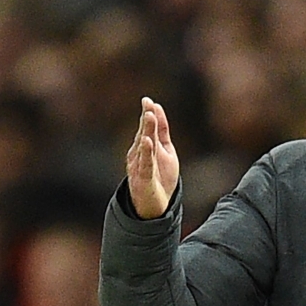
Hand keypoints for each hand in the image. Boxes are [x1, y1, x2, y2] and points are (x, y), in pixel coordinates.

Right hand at [126, 96, 178, 218]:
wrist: (154, 205)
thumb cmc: (160, 177)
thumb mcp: (166, 151)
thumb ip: (163, 133)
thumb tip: (158, 111)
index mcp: (145, 147)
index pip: (148, 128)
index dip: (149, 114)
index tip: (149, 100)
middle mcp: (139, 155)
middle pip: (144, 134)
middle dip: (147, 119)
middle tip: (148, 104)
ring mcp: (140, 166)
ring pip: (144, 146)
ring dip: (146, 131)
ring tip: (148, 116)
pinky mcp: (144, 178)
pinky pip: (145, 164)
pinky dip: (146, 152)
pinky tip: (147, 141)